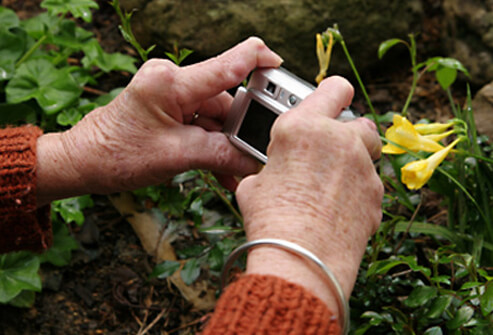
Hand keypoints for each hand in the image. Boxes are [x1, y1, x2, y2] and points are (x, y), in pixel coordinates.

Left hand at [36, 37, 282, 204]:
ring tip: (234, 173)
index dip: (260, 61)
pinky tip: (222, 170)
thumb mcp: (176, 157)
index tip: (282, 67)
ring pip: (215, 118)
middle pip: (224, 101)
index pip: (228, 63)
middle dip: (238, 131)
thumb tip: (255, 163)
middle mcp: (173, 82)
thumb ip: (221, 156)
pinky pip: (201, 125)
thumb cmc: (116, 155)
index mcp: (171, 82)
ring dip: (225, 146)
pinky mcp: (169, 109)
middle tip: (251, 157)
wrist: (84, 163)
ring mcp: (171, 96)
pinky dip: (211, 146)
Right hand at [236, 76, 382, 314]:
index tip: (330, 101)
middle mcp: (339, 140)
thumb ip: (274, 166)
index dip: (333, 93)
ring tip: (331, 184)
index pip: (334, 87)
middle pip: (358, 121)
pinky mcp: (376, 194)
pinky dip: (359, 191)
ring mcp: (363, 167)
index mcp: (303, 127)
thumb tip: (278, 172)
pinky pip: (370, 184)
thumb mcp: (256, 185)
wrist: (301, 261)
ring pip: (368, 152)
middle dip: (345, 134)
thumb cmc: (271, 222)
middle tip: (326, 154)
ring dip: (354, 161)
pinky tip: (339, 209)